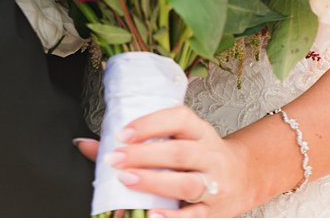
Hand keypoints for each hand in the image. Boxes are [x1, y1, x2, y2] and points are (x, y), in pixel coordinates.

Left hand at [75, 105, 254, 216]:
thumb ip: (135, 140)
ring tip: (128, 180)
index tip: (122, 133)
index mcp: (198, 130)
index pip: (178, 119)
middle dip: (143, 156)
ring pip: (186, 183)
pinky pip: (194, 216)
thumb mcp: (176, 138)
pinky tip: (151, 215)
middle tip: (115, 159)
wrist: (245, 175)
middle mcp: (210, 154)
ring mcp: (215, 183)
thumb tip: (84, 144)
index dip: (150, 124)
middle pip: (178, 153)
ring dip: (154, 183)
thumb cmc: (198, 154)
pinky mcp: (215, 211)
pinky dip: (172, 218)